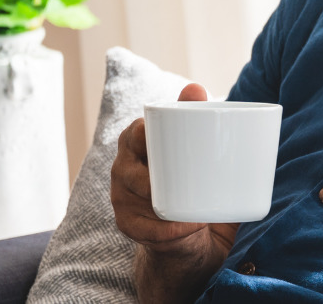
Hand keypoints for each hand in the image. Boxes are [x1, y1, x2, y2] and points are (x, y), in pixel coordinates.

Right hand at [111, 83, 237, 278]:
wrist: (191, 235)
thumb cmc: (193, 183)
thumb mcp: (198, 153)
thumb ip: (198, 119)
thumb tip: (195, 87)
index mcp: (138, 146)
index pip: (134, 134)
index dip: (143, 134)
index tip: (160, 138)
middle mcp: (124, 170)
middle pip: (128, 168)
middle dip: (148, 176)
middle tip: (182, 181)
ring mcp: (123, 199)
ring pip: (133, 198)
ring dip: (160, 204)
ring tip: (192, 210)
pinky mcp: (130, 226)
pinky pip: (142, 228)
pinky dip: (165, 230)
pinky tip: (184, 228)